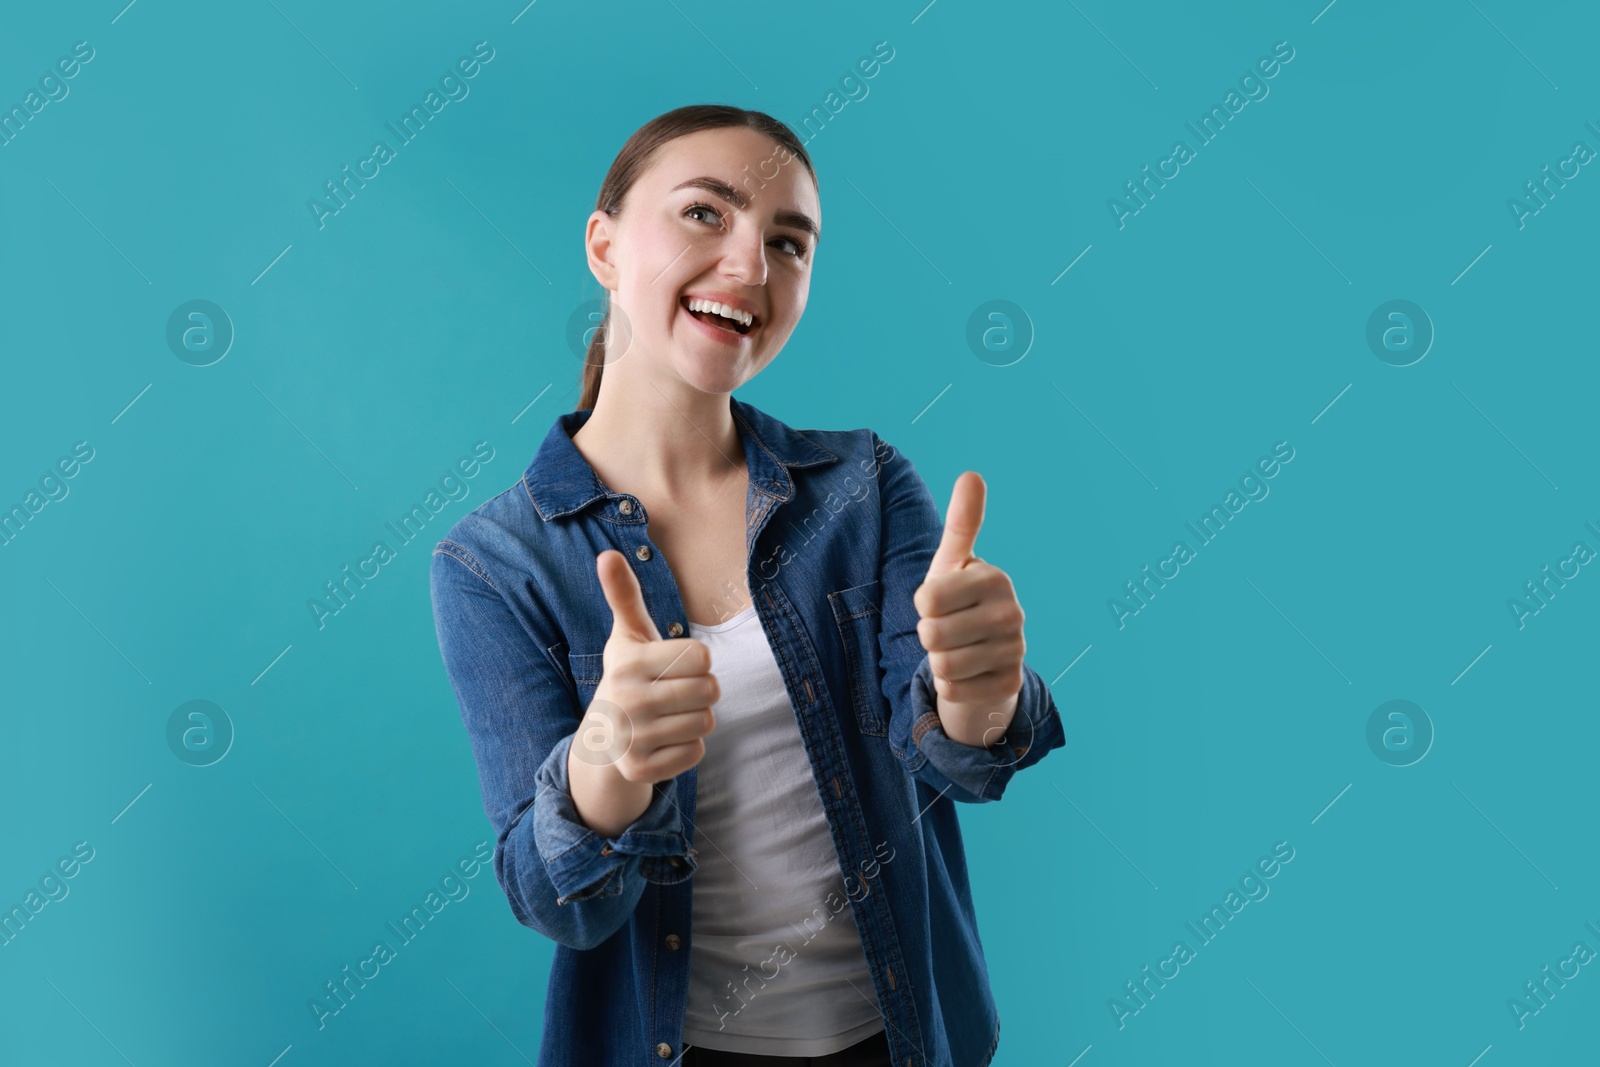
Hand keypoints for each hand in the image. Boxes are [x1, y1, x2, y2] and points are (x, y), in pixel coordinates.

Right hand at [578, 549, 718, 782]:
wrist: (602, 737)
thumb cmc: (629, 674)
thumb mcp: (627, 635)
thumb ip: (624, 595)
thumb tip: (607, 554)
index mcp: (628, 663)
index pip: (703, 655)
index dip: (697, 659)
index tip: (674, 665)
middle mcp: (626, 702)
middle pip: (710, 690)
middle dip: (702, 689)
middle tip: (677, 692)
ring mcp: (631, 740)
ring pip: (706, 723)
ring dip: (696, 718)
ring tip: (670, 715)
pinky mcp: (641, 771)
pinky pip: (696, 754)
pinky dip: (688, 747)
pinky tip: (665, 740)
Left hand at [912, 472, 1025, 748]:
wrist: (984, 653)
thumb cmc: (958, 598)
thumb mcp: (953, 562)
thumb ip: (962, 523)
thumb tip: (972, 474)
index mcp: (994, 578)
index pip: (927, 598)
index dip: (923, 603)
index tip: (940, 600)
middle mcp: (1012, 613)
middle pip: (931, 634)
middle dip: (928, 636)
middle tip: (948, 628)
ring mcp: (1015, 651)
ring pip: (942, 666)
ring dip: (939, 662)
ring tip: (957, 649)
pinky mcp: (1010, 685)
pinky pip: (954, 691)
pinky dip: (952, 686)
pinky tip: (969, 673)